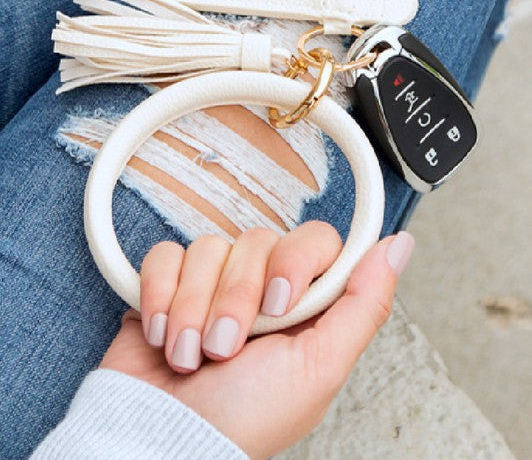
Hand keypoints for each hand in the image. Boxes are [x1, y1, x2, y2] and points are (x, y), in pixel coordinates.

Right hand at [100, 224, 413, 459]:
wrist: (160, 439)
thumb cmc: (244, 420)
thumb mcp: (319, 368)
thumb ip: (364, 303)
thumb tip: (399, 245)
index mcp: (304, 305)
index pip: (315, 240)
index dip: (295, 261)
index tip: (280, 303)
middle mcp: (260, 288)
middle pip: (257, 240)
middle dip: (237, 298)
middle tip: (228, 347)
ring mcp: (212, 285)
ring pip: (209, 248)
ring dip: (194, 309)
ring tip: (190, 355)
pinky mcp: (167, 284)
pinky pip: (166, 255)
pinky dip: (160, 296)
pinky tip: (163, 335)